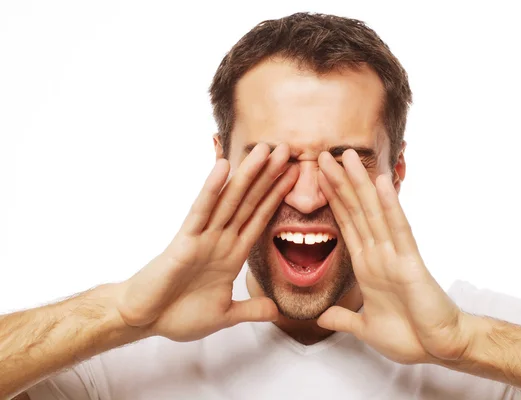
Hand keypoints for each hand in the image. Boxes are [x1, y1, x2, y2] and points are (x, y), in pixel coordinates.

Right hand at [116, 143, 298, 341]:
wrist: (145, 321)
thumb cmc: (178, 314)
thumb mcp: (225, 315)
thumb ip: (250, 309)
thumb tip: (277, 311)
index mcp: (232, 254)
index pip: (259, 218)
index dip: (277, 197)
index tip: (294, 176)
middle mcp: (220, 239)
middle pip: (249, 202)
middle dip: (268, 176)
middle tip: (287, 150)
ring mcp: (203, 237)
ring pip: (229, 200)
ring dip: (247, 175)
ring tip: (264, 150)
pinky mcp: (184, 241)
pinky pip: (201, 211)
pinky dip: (211, 190)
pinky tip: (223, 168)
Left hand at [316, 149, 470, 363]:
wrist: (439, 349)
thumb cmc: (410, 337)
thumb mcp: (366, 327)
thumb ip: (344, 318)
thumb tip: (321, 317)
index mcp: (367, 266)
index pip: (346, 224)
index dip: (332, 200)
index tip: (317, 178)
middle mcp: (379, 254)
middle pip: (355, 211)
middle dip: (339, 183)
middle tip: (322, 154)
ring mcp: (394, 255)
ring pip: (373, 213)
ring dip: (359, 184)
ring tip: (345, 157)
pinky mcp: (410, 263)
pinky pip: (398, 230)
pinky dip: (390, 206)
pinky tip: (381, 184)